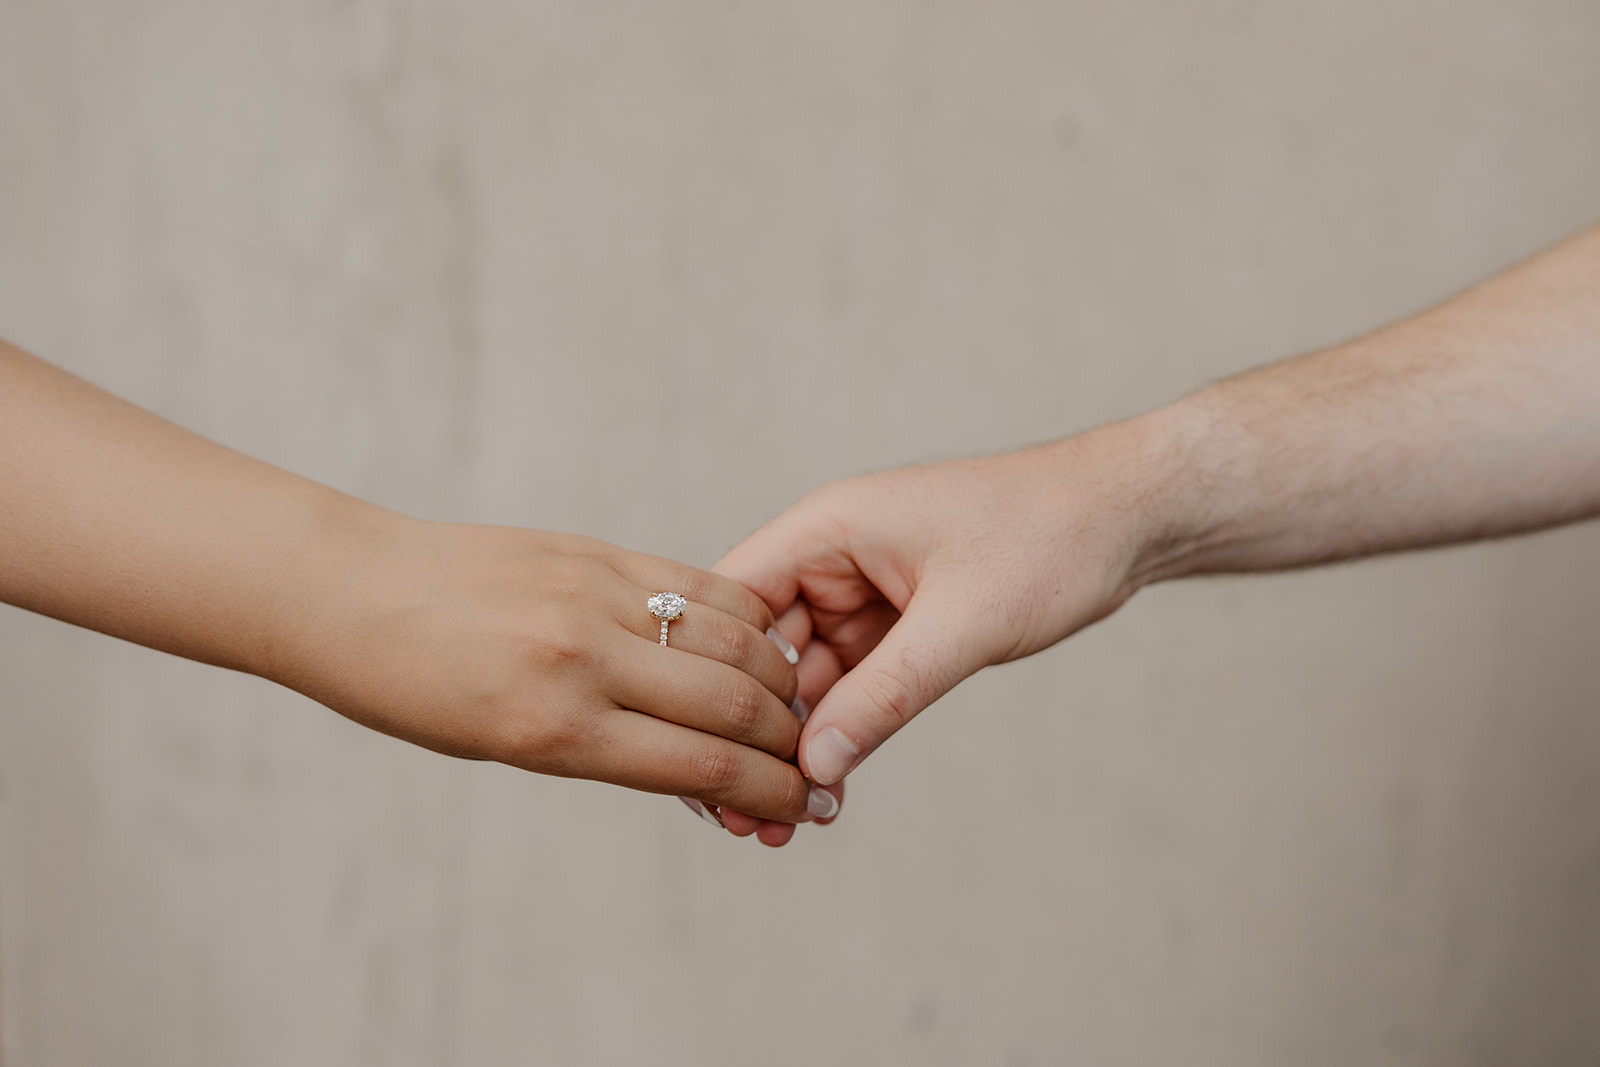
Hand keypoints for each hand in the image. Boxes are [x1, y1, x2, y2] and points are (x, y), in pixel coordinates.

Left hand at [273, 515, 835, 822]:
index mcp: (553, 728)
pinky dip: (745, 621)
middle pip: (734, 703)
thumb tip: (703, 768)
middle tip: (815, 763)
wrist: (352, 591)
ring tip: (792, 706)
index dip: (772, 792)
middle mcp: (583, 658)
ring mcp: (595, 594)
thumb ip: (609, 752)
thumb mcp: (507, 747)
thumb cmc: (414, 688)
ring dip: (781, 679)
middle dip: (791, 743)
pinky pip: (699, 586)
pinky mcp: (597, 551)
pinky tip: (758, 643)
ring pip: (733, 638)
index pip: (701, 767)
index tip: (807, 805)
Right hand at [717, 421, 1172, 790]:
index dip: (713, 680)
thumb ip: (886, 694)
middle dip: (755, 733)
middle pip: (759, 653)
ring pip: (803, 680)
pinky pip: (848, 687)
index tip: (710, 756)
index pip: (731, 604)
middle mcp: (832, 559)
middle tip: (746, 819)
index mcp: (829, 528)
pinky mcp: (894, 626)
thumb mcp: (963, 623)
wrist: (1125, 521)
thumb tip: (814, 765)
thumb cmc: (1049, 538)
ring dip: (796, 745)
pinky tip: (826, 792)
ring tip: (784, 824)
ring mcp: (862, 594)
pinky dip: (839, 734)